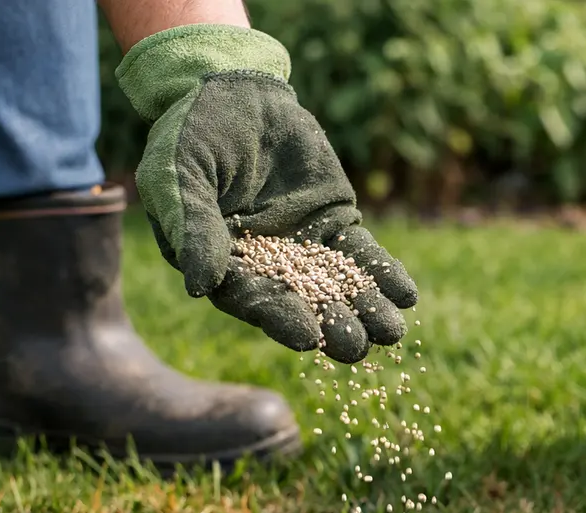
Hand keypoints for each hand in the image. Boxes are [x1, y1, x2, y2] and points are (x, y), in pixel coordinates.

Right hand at [115, 24, 416, 362]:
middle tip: (358, 349)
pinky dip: (384, 274)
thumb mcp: (178, 176)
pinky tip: (407, 295)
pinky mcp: (335, 223)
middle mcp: (267, 267)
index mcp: (224, 266)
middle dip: (333, 327)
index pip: (255, 301)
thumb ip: (192, 228)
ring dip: (366, 309)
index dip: (282, 320)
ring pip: (340, 287)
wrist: (231, 90)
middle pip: (304, 305)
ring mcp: (305, 247)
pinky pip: (363, 255)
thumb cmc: (190, 132)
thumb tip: (200, 287)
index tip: (309, 338)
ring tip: (393, 332)